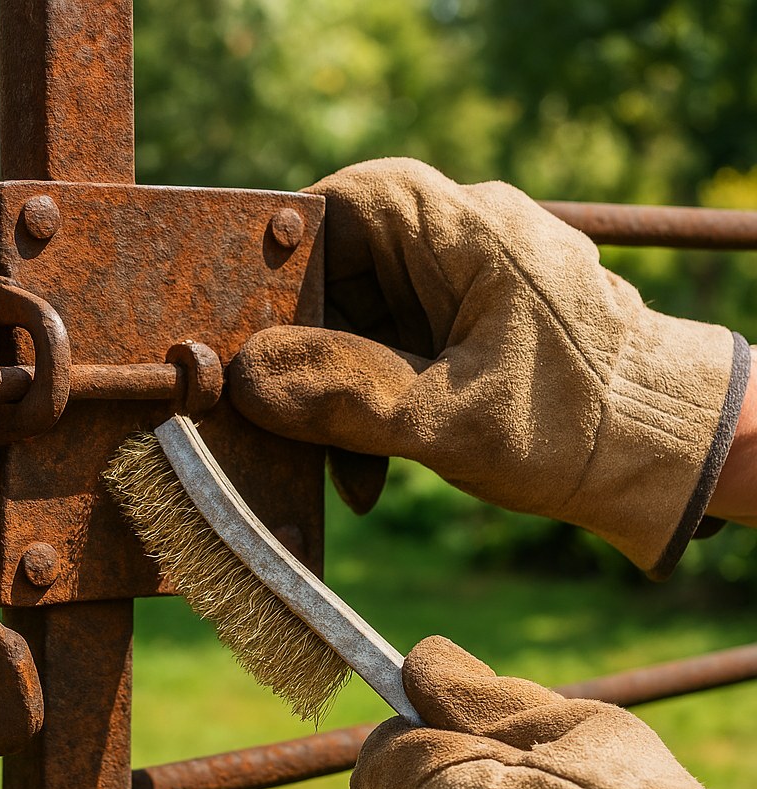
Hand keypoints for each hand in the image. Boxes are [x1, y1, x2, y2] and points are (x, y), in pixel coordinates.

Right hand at [228, 158, 750, 577]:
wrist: (665, 457)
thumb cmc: (576, 427)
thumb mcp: (446, 419)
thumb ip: (345, 395)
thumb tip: (251, 378)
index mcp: (469, 237)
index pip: (353, 202)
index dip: (291, 252)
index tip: (252, 314)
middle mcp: (468, 246)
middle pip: (351, 269)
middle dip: (313, 346)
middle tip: (289, 409)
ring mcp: (472, 287)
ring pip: (369, 316)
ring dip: (342, 384)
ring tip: (343, 459)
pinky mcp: (475, 326)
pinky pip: (398, 346)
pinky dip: (375, 397)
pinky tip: (371, 459)